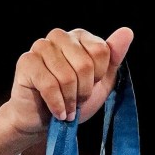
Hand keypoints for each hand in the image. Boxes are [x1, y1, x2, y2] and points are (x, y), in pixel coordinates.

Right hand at [0, 26, 133, 154]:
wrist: (42, 122)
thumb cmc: (71, 101)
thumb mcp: (100, 84)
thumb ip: (113, 59)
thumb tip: (127, 32)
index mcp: (79, 37)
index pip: (101, 51)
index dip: (98, 78)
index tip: (89, 88)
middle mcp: (59, 36)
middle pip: (85, 65)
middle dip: (83, 92)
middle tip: (76, 102)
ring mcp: (41, 47)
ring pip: (67, 77)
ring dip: (70, 101)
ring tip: (66, 108)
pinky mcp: (26, 62)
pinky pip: (49, 85)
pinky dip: (57, 105)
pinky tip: (57, 112)